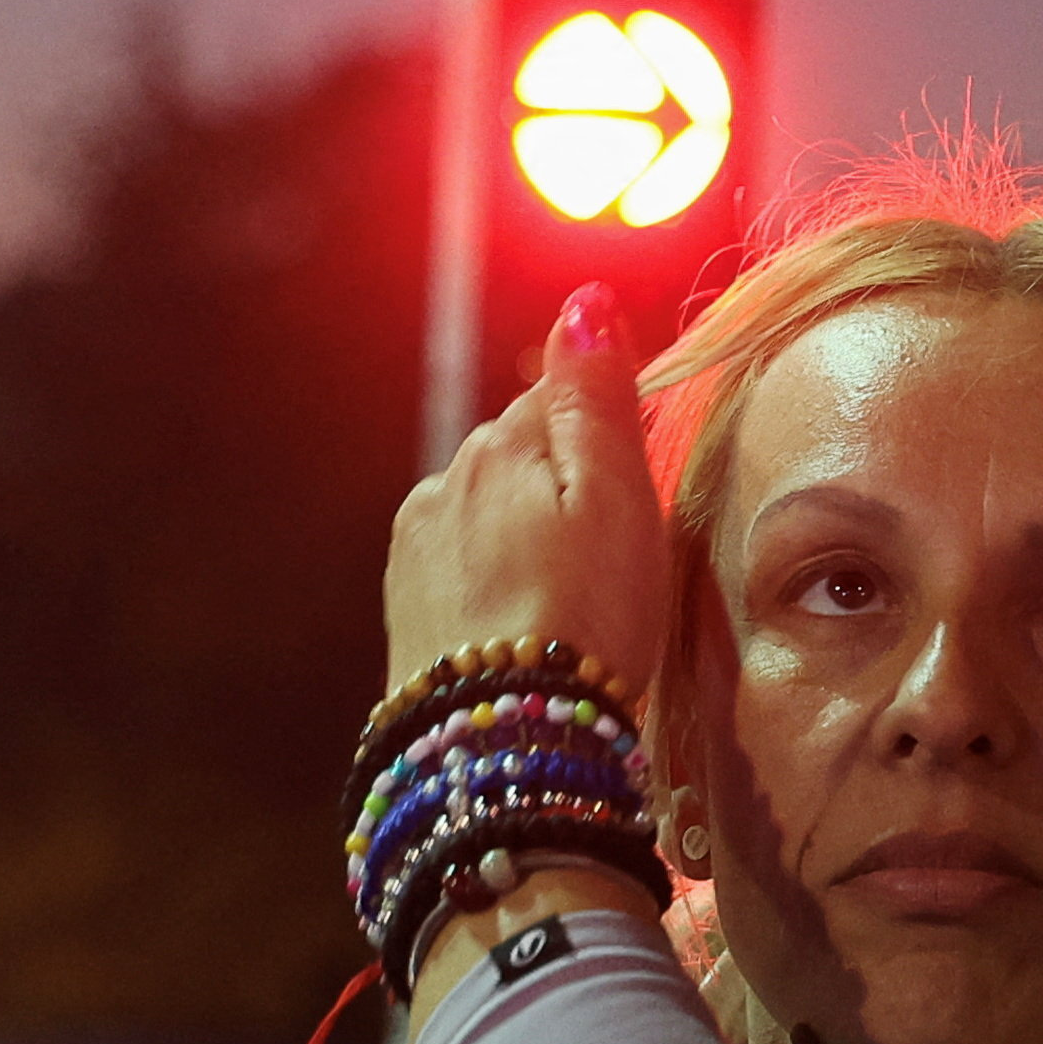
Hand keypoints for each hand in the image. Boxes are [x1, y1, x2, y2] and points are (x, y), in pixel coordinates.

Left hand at [384, 283, 672, 698]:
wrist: (502, 741)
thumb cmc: (583, 619)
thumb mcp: (615, 499)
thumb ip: (596, 399)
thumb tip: (584, 302)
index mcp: (499, 445)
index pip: (555, 397)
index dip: (603, 433)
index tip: (636, 485)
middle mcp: (442, 482)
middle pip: (514, 456)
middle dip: (559, 486)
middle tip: (613, 555)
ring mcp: (415, 548)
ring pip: (484, 514)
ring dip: (523, 538)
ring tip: (570, 601)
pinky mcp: (406, 609)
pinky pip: (461, 570)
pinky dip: (494, 584)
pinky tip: (525, 627)